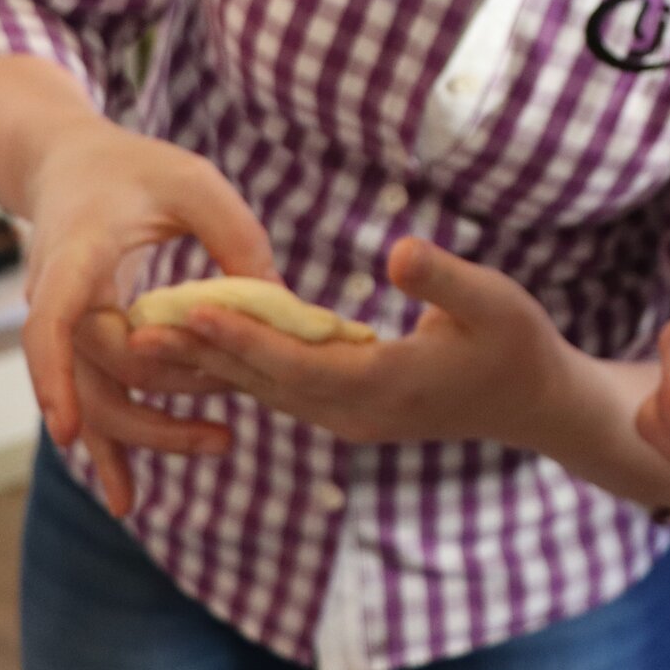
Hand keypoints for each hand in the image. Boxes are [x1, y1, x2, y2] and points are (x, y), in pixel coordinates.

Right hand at [19, 119, 274, 462]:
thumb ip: (236, 237)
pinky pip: (94, 398)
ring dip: (148, 435)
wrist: (72, 166)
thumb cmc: (136, 168)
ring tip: (219, 446)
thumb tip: (281, 307)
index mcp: (78, 256)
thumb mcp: (195, 184)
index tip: (66, 430)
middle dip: (156, 416)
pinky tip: (129, 495)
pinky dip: (112, 443)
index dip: (55, 375)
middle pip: (98, 379)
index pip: (53, 322)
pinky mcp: (82, 342)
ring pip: (96, 400)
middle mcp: (60, 300)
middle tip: (227, 436)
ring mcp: (67, 326)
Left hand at [133, 239, 569, 447]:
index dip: (243, 335)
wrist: (536, 402)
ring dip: (210, 365)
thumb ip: (442, 276)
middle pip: (265, 384)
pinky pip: (282, 391)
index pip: (296, 363)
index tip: (192, 305)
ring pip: (266, 392)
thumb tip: (396, 250)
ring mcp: (351, 419)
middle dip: (201, 355)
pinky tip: (203, 346)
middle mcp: (357, 413)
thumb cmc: (518, 342)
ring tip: (146, 340)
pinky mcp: (350, 412)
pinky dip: (240, 369)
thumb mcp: (493, 298)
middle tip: (133, 329)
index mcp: (385, 385)